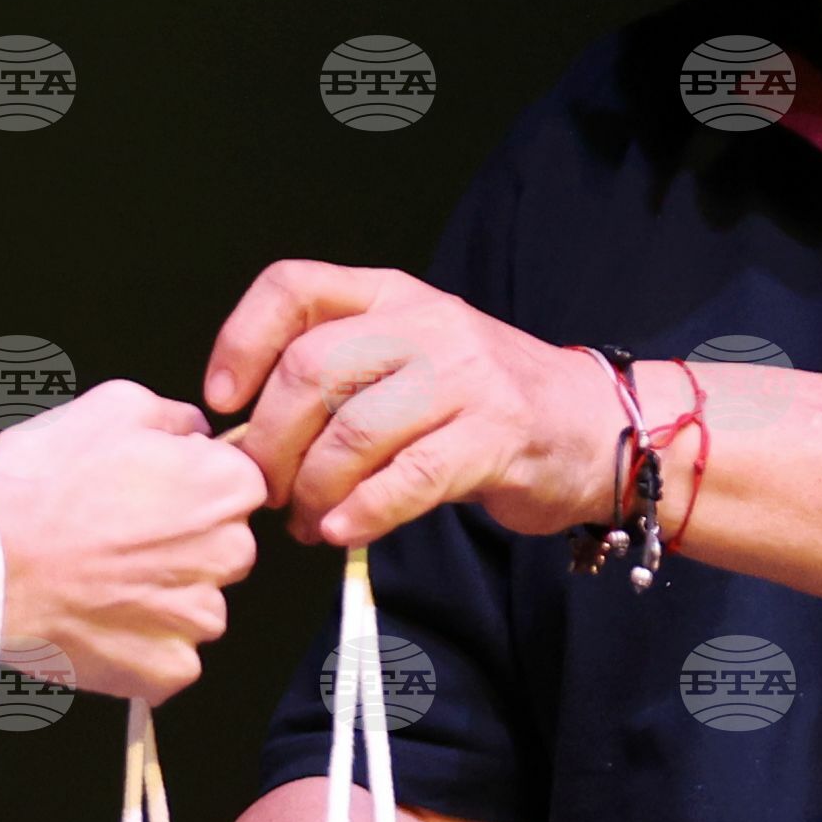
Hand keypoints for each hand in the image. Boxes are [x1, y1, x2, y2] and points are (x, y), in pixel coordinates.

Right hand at [0, 379, 265, 701]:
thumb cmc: (42, 484)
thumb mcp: (111, 407)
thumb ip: (172, 417)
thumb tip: (195, 429)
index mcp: (224, 485)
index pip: (240, 487)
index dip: (193, 488)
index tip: (154, 495)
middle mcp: (228, 553)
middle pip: (224, 550)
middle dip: (184, 546)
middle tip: (119, 540)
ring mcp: (199, 617)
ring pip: (198, 608)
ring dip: (163, 601)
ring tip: (102, 584)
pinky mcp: (169, 668)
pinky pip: (170, 660)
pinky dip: (141, 648)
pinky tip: (99, 623)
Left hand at [202, 263, 627, 549]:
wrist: (598, 425)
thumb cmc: (484, 404)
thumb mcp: (412, 361)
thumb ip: (341, 380)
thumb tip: (249, 438)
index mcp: (393, 295)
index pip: (295, 288)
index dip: (241, 341)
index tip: (223, 403)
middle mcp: (426, 325)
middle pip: (310, 370)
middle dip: (271, 443)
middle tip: (266, 491)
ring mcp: (464, 378)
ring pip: (352, 431)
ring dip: (312, 490)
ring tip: (307, 523)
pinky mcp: (494, 438)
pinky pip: (408, 478)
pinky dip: (363, 512)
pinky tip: (343, 532)